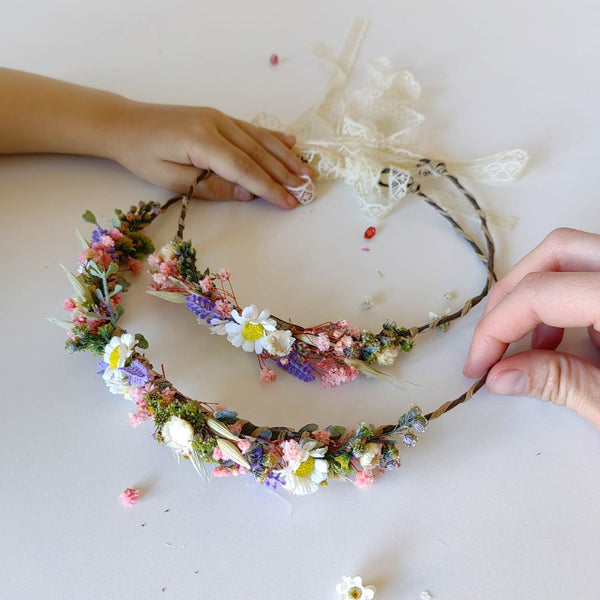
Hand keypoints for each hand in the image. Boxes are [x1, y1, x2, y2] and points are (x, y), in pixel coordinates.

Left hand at [114, 102, 310, 208]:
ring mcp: (219, 117)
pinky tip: (290, 143)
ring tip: (306, 172)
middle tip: (306, 192)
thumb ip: (212, 186)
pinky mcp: (218, 116)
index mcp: (201, 141)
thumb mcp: (172, 180)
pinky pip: (251, 128)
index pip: (244, 168)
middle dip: (284, 175)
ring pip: (260, 139)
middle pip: (258, 154)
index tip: (289, 202)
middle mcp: (216, 124)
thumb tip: (248, 193)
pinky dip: (272, 138)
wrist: (124, 123)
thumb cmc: (143, 155)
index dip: (269, 187)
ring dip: (285, 157)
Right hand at [463, 227, 599, 428]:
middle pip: (555, 251)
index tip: (478, 366)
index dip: (496, 329)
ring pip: (572, 254)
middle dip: (511, 295)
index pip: (541, 294)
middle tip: (493, 340)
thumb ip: (561, 383)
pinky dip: (566, 299)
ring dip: (538, 294)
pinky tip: (565, 340)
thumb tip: (499, 376)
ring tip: (530, 346)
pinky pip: (591, 272)